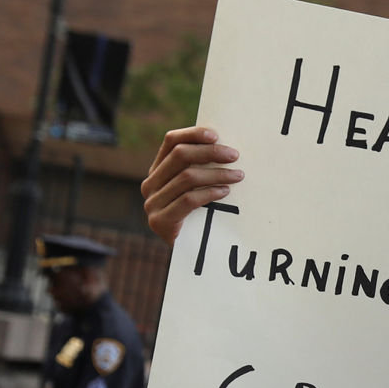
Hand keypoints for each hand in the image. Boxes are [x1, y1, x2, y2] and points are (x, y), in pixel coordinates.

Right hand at [141, 127, 241, 246]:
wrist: (186, 253)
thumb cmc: (197, 216)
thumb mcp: (196, 188)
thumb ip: (200, 168)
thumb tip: (225, 144)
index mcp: (157, 170)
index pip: (171, 141)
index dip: (193, 134)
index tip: (216, 135)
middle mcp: (150, 184)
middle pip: (180, 156)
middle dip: (210, 152)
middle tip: (234, 155)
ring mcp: (152, 203)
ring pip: (187, 177)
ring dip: (217, 174)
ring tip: (238, 176)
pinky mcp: (160, 221)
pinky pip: (188, 200)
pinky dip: (209, 193)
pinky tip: (225, 192)